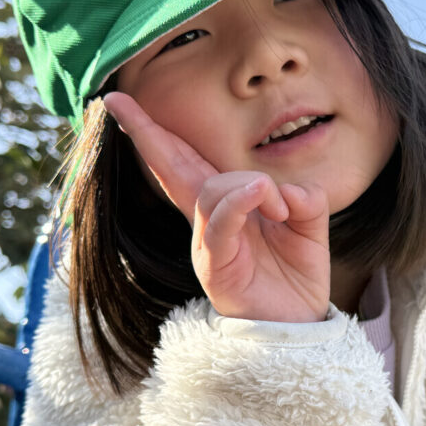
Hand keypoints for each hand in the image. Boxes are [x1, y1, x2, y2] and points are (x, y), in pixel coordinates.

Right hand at [103, 92, 330, 322]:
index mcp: (226, 208)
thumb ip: (303, 199)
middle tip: (116, 99)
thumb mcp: (309, 228)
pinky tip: (260, 194)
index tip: (121, 101)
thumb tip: (286, 188)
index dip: (158, 134)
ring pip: (210, 190)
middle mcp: (209, 223)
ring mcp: (208, 245)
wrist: (300, 326)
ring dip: (248, 185)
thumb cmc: (296, 277)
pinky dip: (238, 203)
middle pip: (174, 169)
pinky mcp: (215, 268)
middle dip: (147, 133)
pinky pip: (218, 225)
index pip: (188, 163)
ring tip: (279, 207)